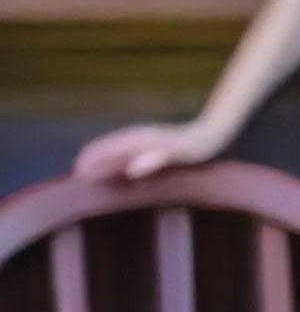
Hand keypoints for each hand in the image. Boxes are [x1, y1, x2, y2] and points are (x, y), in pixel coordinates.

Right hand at [72, 119, 225, 183]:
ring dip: (100, 162)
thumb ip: (156, 159)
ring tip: (87, 175)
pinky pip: (126, 154)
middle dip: (90, 161)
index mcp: (140, 140)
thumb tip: (131, 168)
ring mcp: (144, 142)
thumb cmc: (197, 145)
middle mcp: (138, 138)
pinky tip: (116, 171)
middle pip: (107, 149)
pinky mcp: (151, 147)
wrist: (212, 132)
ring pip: (114, 151)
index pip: (107, 148)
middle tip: (74, 179)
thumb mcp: (179, 153)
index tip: (77, 173)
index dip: (91, 160)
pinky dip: (115, 161)